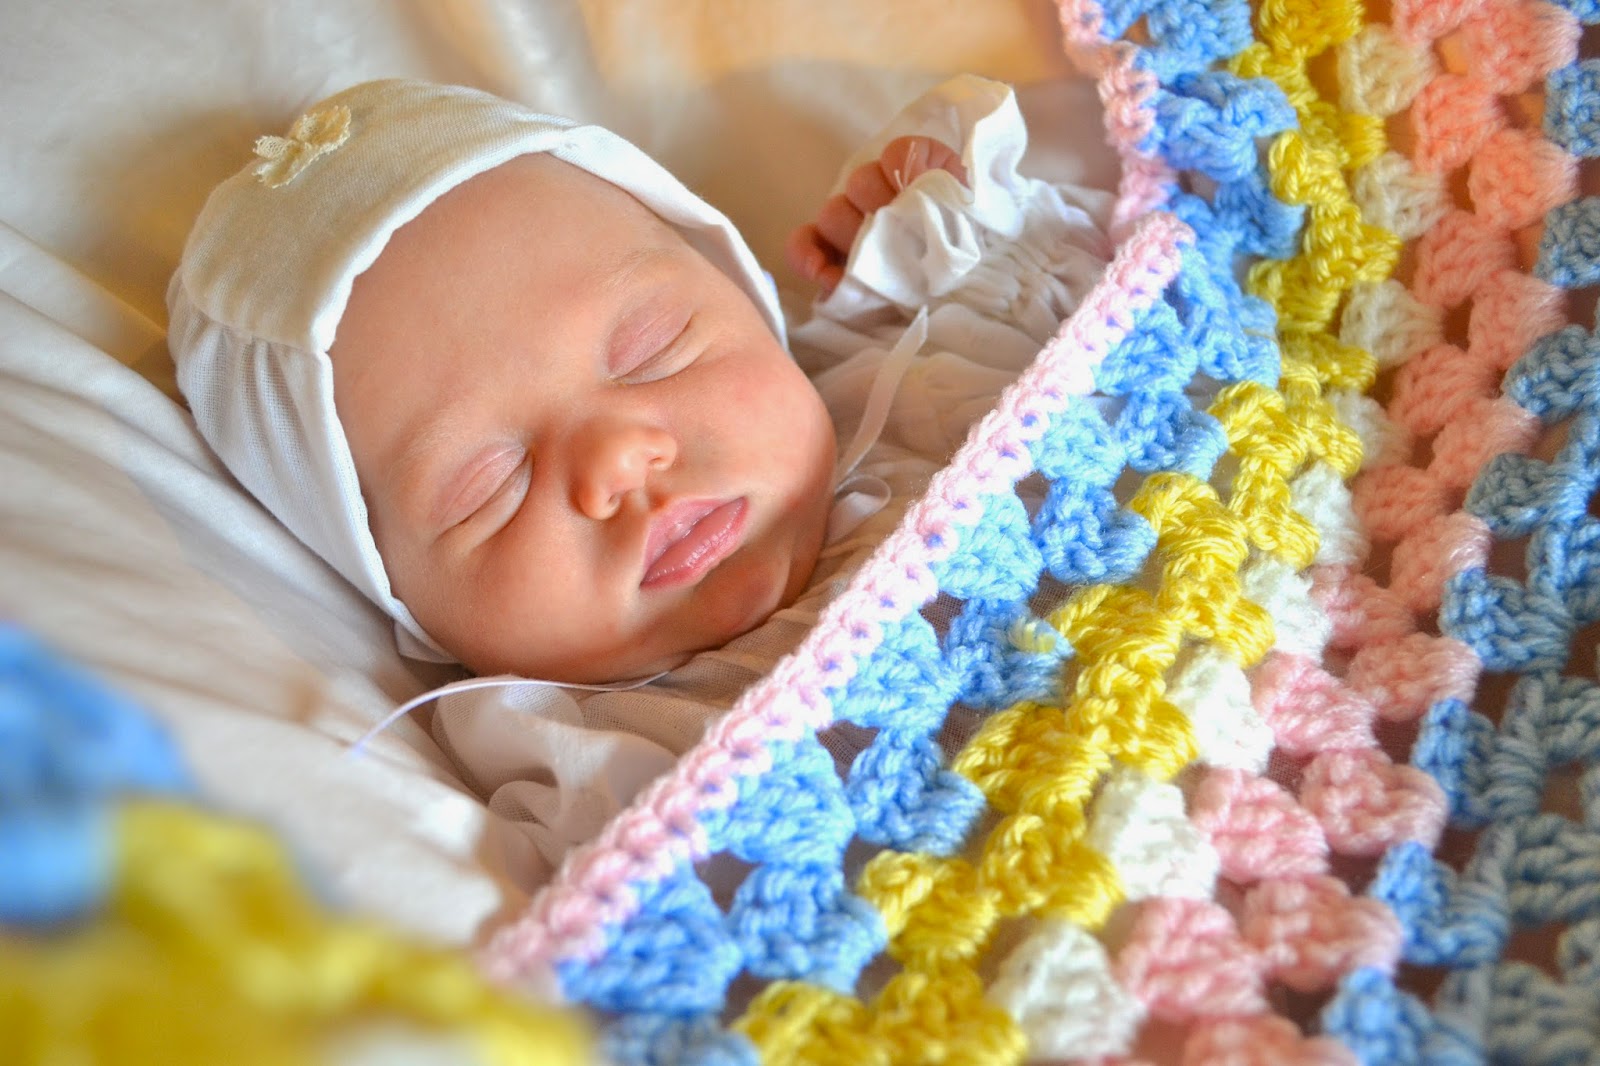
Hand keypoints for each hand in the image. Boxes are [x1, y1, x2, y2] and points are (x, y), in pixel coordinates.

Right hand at [786, 135, 966, 296]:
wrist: (965, 296)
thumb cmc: (965, 251)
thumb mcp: (972, 212)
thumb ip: (953, 183)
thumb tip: (918, 175)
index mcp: (913, 174)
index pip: (897, 155)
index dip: (906, 174)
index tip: (921, 199)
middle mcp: (877, 193)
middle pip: (859, 184)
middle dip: (881, 212)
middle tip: (903, 242)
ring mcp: (849, 223)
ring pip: (833, 213)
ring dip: (853, 239)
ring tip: (874, 266)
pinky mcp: (829, 254)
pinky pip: (804, 243)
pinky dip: (807, 255)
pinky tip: (825, 275)